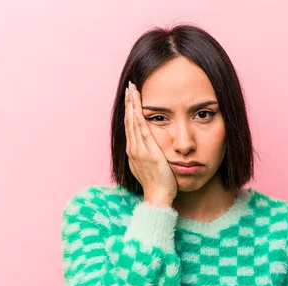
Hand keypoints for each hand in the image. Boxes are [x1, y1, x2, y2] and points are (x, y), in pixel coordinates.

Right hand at [124, 81, 176, 205]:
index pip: (130, 125)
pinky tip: (139, 108)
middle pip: (129, 120)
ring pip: (134, 123)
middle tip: (130, 86)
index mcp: (133, 151)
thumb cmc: (157, 183)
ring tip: (133, 90)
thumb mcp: (149, 165)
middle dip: (129, 102)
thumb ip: (147, 154)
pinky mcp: (149, 153)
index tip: (131, 96)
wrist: (158, 196)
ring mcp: (139, 151)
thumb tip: (149, 146)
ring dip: (133, 106)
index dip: (130, 109)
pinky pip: (142, 133)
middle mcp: (133, 149)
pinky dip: (139, 119)